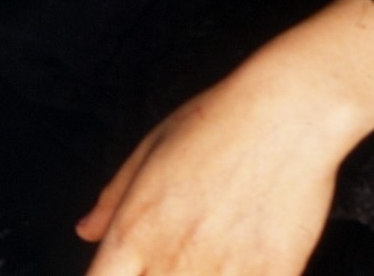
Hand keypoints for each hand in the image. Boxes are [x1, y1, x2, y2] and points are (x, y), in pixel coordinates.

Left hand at [78, 0, 373, 275]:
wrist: (287, 115)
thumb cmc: (217, 121)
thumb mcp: (150, 147)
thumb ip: (114, 197)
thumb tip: (86, 230)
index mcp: (136, 227)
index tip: (123, 270)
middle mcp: (173, 258)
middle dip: (154, 274)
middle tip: (173, 252)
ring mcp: (222, 272)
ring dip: (195, 273)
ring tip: (207, 250)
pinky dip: (235, 274)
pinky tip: (238, 257)